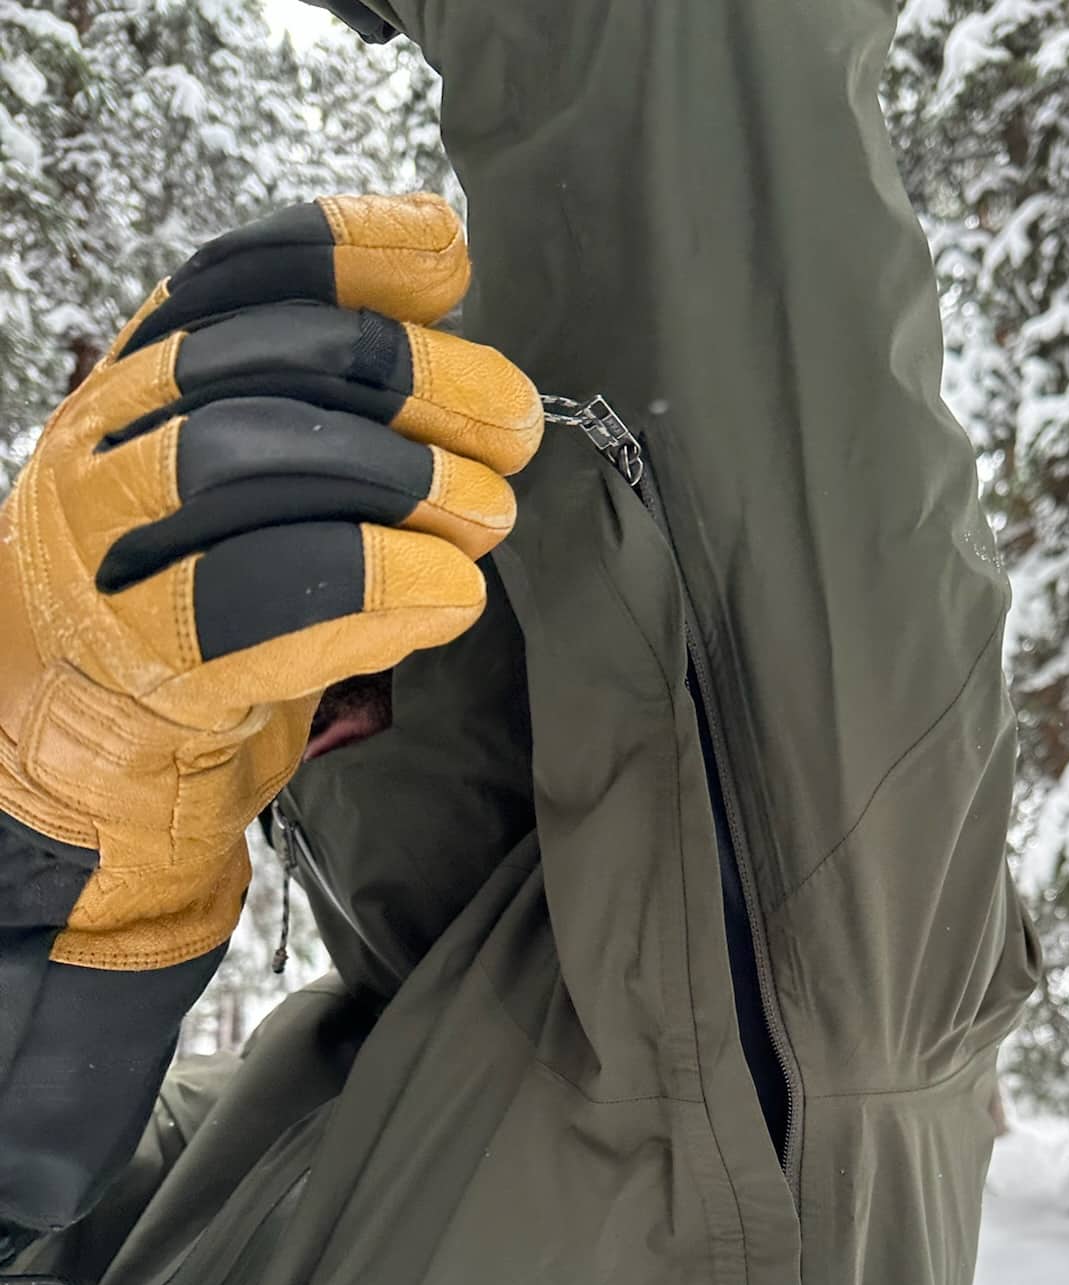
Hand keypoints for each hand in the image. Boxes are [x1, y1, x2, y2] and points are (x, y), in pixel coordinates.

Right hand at [0, 192, 541, 973]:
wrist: (78, 768)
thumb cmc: (199, 624)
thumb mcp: (250, 501)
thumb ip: (330, 429)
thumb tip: (476, 377)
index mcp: (138, 390)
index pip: (231, 280)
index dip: (347, 254)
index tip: (452, 259)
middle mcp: (109, 447)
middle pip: (259, 367)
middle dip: (409, 379)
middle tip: (512, 427)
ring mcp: (109, 551)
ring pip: (240, 465)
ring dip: (393, 478)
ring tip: (486, 514)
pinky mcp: (137, 660)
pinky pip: (249, 604)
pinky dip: (369, 586)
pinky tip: (447, 592)